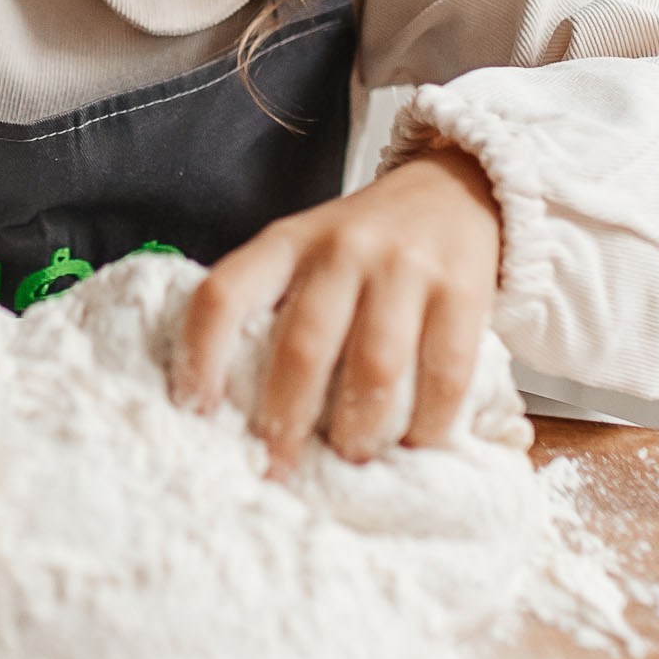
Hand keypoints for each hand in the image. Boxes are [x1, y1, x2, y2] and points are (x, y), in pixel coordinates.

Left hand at [171, 150, 501, 472]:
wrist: (454, 191)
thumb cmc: (364, 244)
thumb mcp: (305, 252)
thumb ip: (274, 308)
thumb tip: (233, 408)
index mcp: (288, 242)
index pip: (225, 294)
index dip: (200, 356)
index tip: (194, 411)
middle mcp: (343, 249)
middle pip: (304, 345)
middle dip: (286, 420)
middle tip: (278, 466)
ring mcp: (406, 268)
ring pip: (375, 368)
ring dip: (358, 430)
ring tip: (350, 456)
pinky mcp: (464, 291)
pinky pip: (444, 374)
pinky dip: (425, 423)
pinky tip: (412, 441)